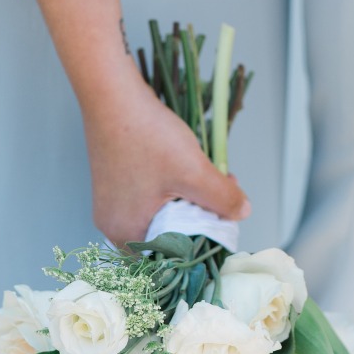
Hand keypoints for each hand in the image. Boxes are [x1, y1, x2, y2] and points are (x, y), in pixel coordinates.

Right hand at [83, 65, 250, 247]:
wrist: (112, 94)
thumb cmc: (147, 136)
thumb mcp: (193, 171)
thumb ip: (221, 198)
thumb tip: (243, 213)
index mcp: (125, 233)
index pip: (169, 259)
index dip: (201, 244)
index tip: (223, 223)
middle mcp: (112, 225)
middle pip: (165, 237)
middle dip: (198, 219)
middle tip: (222, 194)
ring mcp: (110, 204)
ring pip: (159, 215)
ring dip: (187, 201)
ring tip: (208, 177)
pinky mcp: (113, 184)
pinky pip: (147, 199)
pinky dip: (170, 190)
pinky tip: (184, 168)